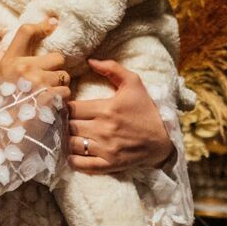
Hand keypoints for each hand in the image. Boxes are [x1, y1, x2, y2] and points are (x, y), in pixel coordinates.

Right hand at [0, 20, 68, 95]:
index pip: (26, 32)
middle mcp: (24, 68)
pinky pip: (66, 93)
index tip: (53, 23)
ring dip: (59, 88)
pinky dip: (61, 102)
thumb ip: (10, 64)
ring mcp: (38, 83)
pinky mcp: (50, 98)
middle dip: (55, 70)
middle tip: (46, 83)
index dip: (42, 25)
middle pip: (57, 57)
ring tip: (46, 98)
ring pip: (64, 77)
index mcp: (9, 61)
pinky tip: (49, 108)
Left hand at [68, 59, 172, 173]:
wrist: (163, 139)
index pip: (71, 108)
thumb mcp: (134, 83)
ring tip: (67, 135)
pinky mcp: (108, 164)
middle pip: (68, 126)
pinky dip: (72, 159)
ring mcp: (105, 149)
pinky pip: (80, 164)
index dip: (64, 106)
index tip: (65, 106)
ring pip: (71, 144)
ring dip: (66, 139)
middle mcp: (103, 130)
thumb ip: (112, 68)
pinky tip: (72, 152)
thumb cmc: (145, 110)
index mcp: (106, 109)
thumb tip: (90, 61)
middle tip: (62, 121)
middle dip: (63, 122)